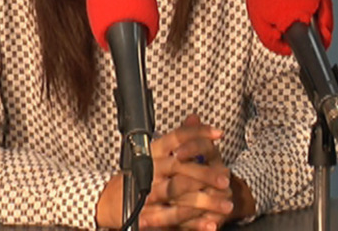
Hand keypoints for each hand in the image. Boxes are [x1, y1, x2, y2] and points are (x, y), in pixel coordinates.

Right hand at [96, 114, 254, 228]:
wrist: (110, 201)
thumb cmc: (139, 174)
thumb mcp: (156, 152)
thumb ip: (178, 138)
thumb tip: (195, 117)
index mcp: (153, 151)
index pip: (177, 137)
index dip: (198, 133)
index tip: (219, 134)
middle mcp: (150, 168)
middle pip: (180, 167)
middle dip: (206, 174)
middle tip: (226, 179)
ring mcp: (147, 192)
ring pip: (178, 193)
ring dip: (205, 201)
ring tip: (226, 205)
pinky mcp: (147, 214)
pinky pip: (174, 219)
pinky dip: (194, 223)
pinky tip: (211, 224)